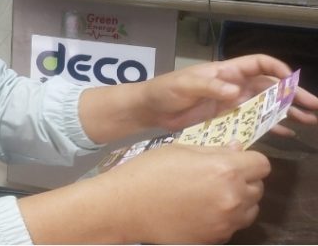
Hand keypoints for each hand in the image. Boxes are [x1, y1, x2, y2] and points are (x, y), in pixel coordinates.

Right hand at [102, 143, 269, 243]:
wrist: (125, 206)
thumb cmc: (148, 171)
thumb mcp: (179, 150)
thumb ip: (213, 151)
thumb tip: (237, 150)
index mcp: (225, 169)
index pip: (262, 164)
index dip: (249, 160)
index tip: (235, 161)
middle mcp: (232, 197)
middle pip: (258, 187)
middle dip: (242, 180)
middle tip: (217, 177)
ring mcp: (226, 221)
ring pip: (250, 209)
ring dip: (237, 201)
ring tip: (210, 195)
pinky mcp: (216, 237)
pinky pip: (232, 225)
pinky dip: (223, 218)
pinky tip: (200, 210)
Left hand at [136, 54, 317, 133]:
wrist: (150, 109)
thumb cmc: (165, 90)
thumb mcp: (184, 85)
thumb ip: (209, 86)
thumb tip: (235, 90)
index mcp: (226, 71)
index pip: (258, 64)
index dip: (276, 68)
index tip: (291, 79)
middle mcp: (234, 85)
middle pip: (270, 86)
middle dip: (292, 94)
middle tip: (314, 106)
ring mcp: (232, 103)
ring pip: (267, 105)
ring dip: (288, 111)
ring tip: (309, 120)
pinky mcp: (227, 119)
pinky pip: (254, 121)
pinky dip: (271, 126)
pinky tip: (287, 133)